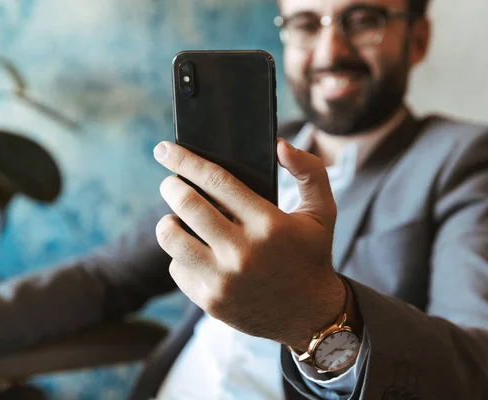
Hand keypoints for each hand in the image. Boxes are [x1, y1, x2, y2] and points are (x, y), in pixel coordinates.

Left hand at [154, 139, 344, 349]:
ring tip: (176, 218)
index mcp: (268, 223)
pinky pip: (176, 268)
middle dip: (170, 186)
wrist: (310, 316)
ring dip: (168, 221)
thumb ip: (309, 171)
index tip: (165, 149)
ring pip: (171, 237)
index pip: (216, 180)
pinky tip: (194, 252)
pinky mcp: (210, 301)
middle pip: (186, 204)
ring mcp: (223, 279)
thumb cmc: (311, 255)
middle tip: (170, 184)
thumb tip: (280, 145)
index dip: (185, 160)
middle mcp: (243, 251)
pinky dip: (180, 256)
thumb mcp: (322, 211)